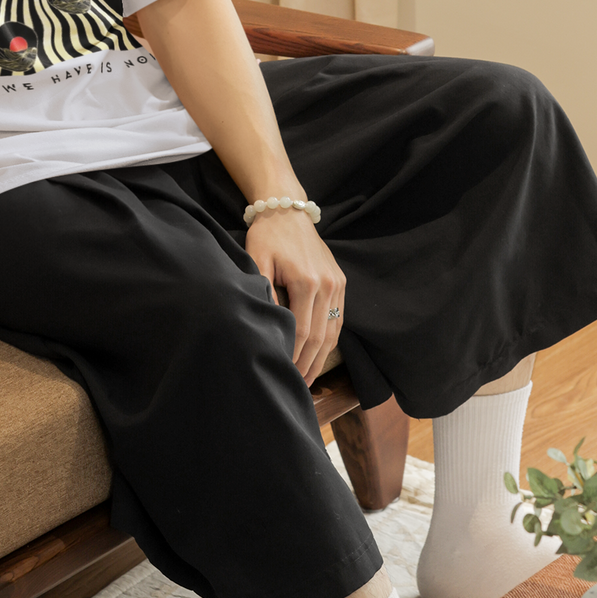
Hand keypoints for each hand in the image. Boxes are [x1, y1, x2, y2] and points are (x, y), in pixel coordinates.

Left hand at [244, 210, 345, 387]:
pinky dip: (330, 341)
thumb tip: (265, 325)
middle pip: (319, 338)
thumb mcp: (256, 260)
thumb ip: (262, 291)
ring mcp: (336, 284)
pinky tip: (319, 357)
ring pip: (332, 332)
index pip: (301, 332)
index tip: (280, 373)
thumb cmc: (267, 236)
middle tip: (293, 386)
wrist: (287, 211)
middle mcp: (326, 286)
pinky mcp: (339, 282)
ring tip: (307, 379)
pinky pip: (338, 319)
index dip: (292, 356)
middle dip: (306, 365)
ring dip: (320, 359)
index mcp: (306, 282)